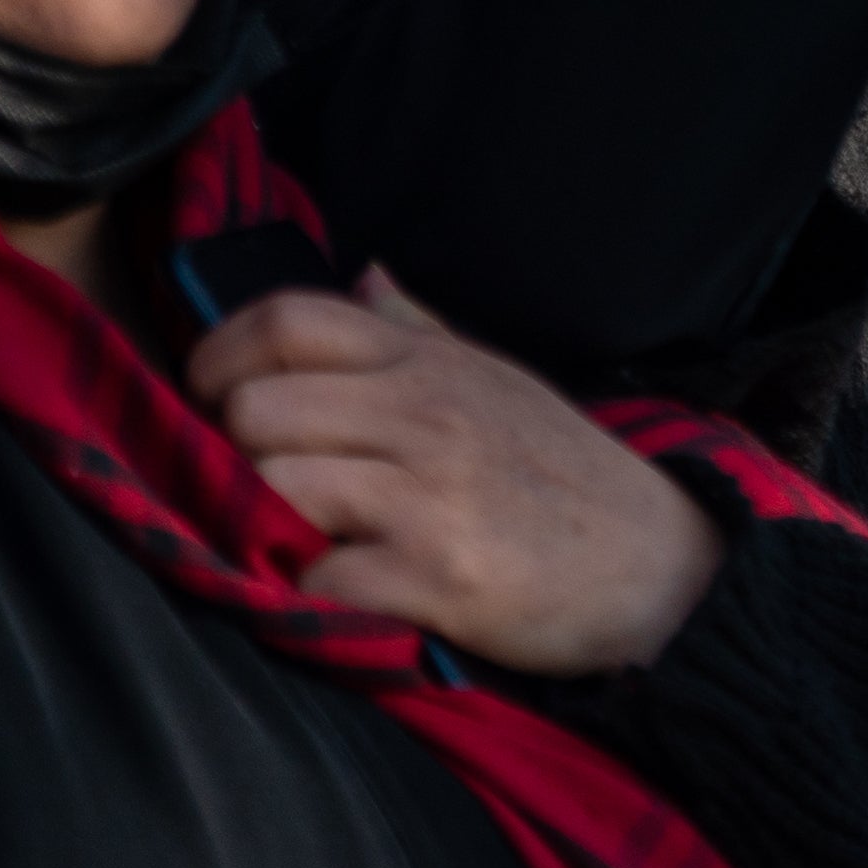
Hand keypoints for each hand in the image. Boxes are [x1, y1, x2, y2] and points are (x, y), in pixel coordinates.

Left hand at [187, 272, 722, 675]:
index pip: (289, 318)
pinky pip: (318, 578)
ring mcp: (429, 495)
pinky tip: (337, 594)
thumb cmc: (568, 476)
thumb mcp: (500, 382)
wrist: (660, 567)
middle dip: (236, 453)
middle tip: (257, 484)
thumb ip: (422, 330)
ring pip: (274, 484)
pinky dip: (308, 596)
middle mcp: (424, 415)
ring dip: (262, 523)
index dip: (220, 352)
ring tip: (292, 540)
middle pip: (257, 407)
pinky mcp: (436, 576)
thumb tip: (364, 271)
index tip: (207, 394)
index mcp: (430, 365)